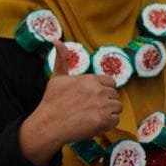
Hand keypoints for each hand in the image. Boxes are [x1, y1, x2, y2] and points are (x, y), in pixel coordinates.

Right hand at [18, 39, 121, 162]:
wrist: (47, 125)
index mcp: (90, 79)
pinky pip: (115, 120)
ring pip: (117, 107)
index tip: (93, 98)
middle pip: (115, 95)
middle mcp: (98, 90)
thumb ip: (62, 58)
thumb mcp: (57, 77)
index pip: (111, 83)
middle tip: (90, 109)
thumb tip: (56, 40)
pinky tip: (94, 124)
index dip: (103, 91)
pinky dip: (107, 124)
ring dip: (108, 113)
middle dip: (106, 102)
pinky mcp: (103, 121)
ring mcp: (101, 106)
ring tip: (92, 116)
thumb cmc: (52, 102)